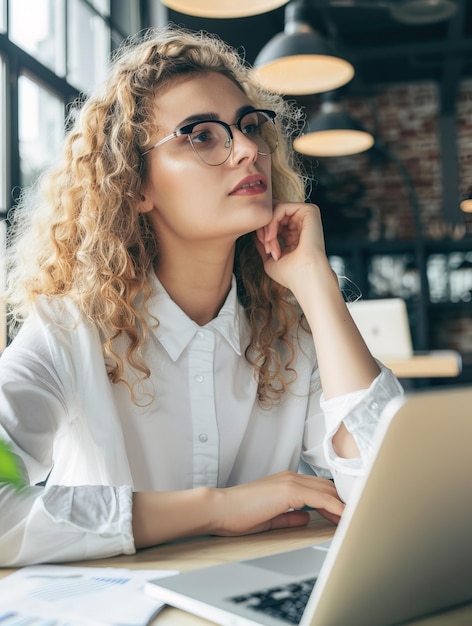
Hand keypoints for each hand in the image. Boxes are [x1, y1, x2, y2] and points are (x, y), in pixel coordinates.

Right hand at [213, 471, 343, 536]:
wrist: (220, 509)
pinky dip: (336, 508)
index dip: (335, 502)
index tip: (345, 515)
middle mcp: (291, 478)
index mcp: (286, 482)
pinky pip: (321, 499)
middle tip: (356, 517)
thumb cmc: (238, 514)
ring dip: (344, 505)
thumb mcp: (270, 517)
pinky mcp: (289, 490)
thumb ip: (290, 516)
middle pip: (327, 487)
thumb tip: (306, 518)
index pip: (319, 489)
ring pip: (328, 491)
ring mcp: (290, 482)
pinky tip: (344, 517)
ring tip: (357, 518)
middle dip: (344, 502)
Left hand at [254, 202, 327, 290]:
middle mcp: (302, 223)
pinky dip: (272, 221)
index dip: (263, 231)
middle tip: (265, 245)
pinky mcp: (309, 211)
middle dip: (263, 228)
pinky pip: (281, 208)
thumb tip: (253, 232)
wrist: (306, 278)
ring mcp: (306, 216)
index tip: (264, 248)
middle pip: (273, 213)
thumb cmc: (290, 274)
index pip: (273, 222)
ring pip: (275, 210)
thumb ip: (264, 244)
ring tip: (269, 243)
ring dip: (267, 227)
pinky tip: (271, 236)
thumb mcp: (270, 259)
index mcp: (295, 234)